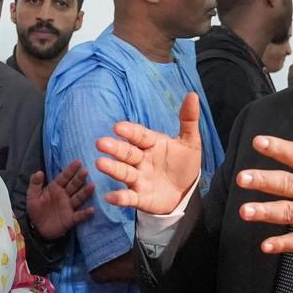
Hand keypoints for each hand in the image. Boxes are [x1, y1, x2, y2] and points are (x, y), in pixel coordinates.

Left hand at [26, 160, 95, 239]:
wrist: (36, 228)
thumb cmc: (35, 209)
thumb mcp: (32, 195)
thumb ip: (35, 183)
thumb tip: (39, 172)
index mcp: (56, 188)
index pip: (64, 177)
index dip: (71, 170)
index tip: (78, 162)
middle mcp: (65, 195)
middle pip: (74, 185)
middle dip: (79, 178)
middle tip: (86, 171)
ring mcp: (69, 207)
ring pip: (79, 198)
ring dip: (85, 192)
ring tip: (92, 186)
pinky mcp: (71, 219)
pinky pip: (79, 215)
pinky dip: (85, 213)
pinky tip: (91, 209)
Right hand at [96, 92, 202, 214]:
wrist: (185, 192)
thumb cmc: (183, 164)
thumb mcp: (190, 142)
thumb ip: (188, 120)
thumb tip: (192, 95)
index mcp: (151, 144)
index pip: (139, 136)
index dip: (130, 132)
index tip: (118, 127)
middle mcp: (141, 160)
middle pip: (127, 153)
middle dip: (114, 148)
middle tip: (101, 143)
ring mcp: (139, 179)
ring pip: (124, 172)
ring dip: (112, 168)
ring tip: (100, 163)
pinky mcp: (140, 197)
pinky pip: (128, 198)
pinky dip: (119, 197)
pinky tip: (109, 197)